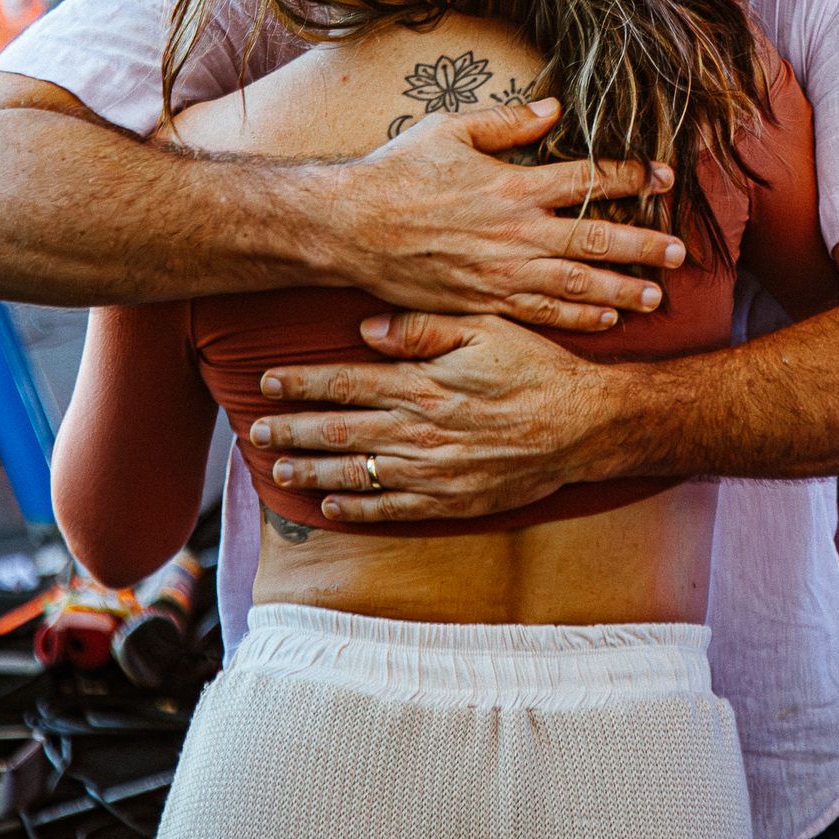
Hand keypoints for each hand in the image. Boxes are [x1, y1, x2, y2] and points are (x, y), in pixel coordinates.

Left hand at [253, 311, 615, 522]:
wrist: (585, 426)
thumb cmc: (536, 367)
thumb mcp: (485, 327)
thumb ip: (423, 327)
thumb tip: (365, 329)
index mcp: (423, 384)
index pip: (346, 383)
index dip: (301, 384)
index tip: (265, 382)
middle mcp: (421, 431)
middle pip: (340, 432)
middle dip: (292, 430)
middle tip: (253, 431)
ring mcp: (434, 472)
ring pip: (357, 474)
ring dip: (311, 472)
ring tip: (275, 469)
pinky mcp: (452, 500)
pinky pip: (392, 510)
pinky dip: (357, 509)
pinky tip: (330, 505)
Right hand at [314, 99, 682, 331]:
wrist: (349, 227)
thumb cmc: (396, 172)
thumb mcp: (450, 130)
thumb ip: (506, 121)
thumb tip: (553, 108)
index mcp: (513, 185)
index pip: (588, 180)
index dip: (632, 177)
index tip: (664, 177)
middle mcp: (516, 232)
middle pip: (597, 239)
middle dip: (644, 245)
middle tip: (681, 252)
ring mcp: (501, 271)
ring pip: (577, 283)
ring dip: (622, 289)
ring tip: (658, 296)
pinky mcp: (483, 300)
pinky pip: (541, 311)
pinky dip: (578, 317)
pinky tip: (605, 318)